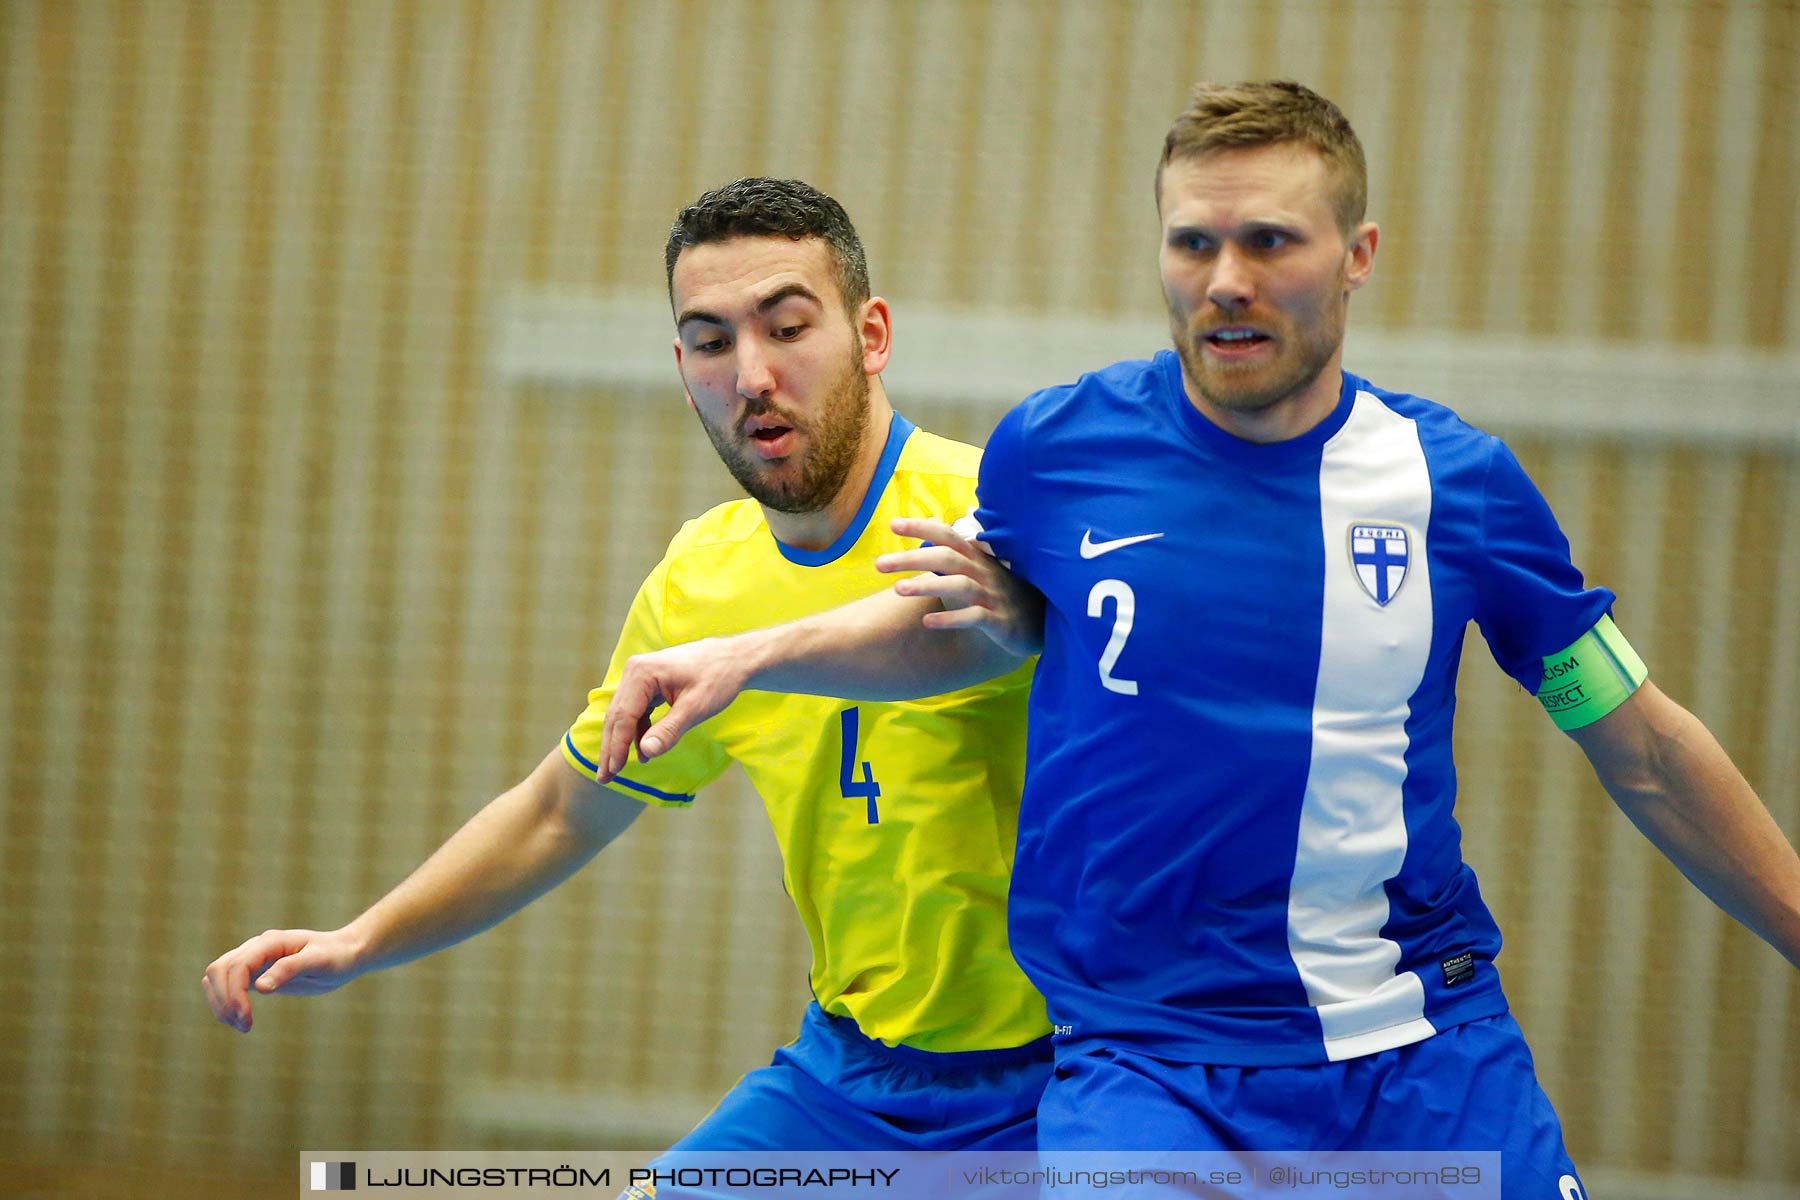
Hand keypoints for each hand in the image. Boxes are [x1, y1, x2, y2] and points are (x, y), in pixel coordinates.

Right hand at [201, 928, 363, 1032]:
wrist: (344, 954)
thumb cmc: (335, 956)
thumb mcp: (319, 962)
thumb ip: (289, 970)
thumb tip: (259, 987)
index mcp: (270, 942)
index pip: (237, 965)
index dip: (234, 993)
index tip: (246, 1019)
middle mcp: (257, 948)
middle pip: (218, 970)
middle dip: (224, 1000)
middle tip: (245, 1026)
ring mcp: (253, 959)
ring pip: (216, 977)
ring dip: (221, 1003)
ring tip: (243, 1026)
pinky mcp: (255, 972)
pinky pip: (227, 984)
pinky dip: (225, 1002)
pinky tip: (240, 1020)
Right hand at [598, 637, 749, 781]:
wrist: (734, 659)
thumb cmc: (718, 679)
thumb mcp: (695, 708)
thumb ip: (669, 731)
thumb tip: (646, 752)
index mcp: (642, 673)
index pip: (623, 716)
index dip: (618, 746)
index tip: (614, 771)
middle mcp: (635, 671)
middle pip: (617, 716)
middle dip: (611, 748)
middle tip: (605, 779)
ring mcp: (639, 676)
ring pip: (623, 716)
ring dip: (621, 742)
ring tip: (616, 770)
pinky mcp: (647, 684)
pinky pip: (636, 711)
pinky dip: (637, 732)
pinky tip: (641, 751)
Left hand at [878, 517, 1043, 658]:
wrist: (1040, 622)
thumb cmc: (1001, 592)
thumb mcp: (980, 570)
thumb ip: (955, 553)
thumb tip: (929, 530)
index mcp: (976, 557)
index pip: (947, 535)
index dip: (922, 527)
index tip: (893, 524)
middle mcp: (983, 572)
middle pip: (946, 558)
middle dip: (911, 558)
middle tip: (879, 563)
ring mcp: (992, 595)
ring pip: (959, 585)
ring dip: (927, 586)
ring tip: (897, 589)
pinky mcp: (999, 621)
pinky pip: (974, 617)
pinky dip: (951, 619)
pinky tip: (927, 622)